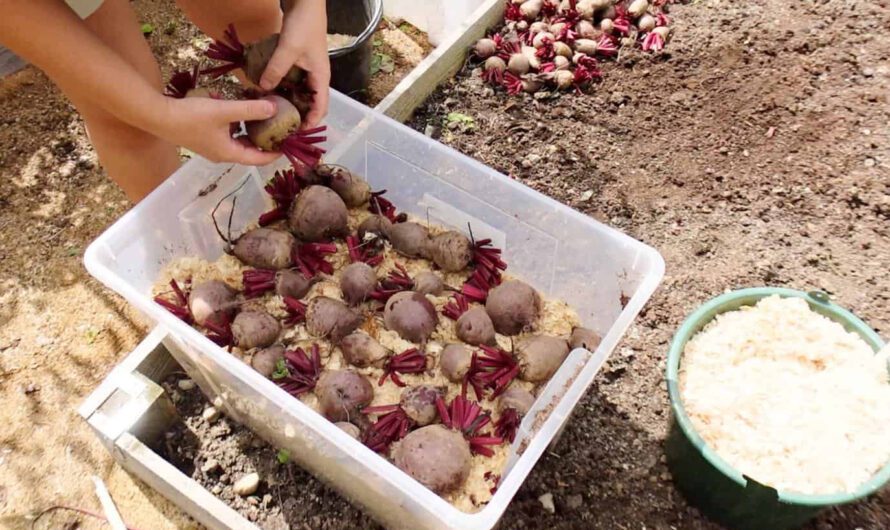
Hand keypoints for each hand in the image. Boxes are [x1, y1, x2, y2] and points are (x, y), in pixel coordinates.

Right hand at [150, 96, 281, 165]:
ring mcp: (212, 146)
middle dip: (264, 138)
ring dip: (248, 127)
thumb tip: (274, 108)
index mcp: (229, 153)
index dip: (275, 153)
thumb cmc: (191, 116)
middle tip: (278, 125)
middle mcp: (222, 154)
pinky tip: (230, 104)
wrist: (157, 116)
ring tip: (260, 113)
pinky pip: (226, 131)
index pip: (259, 159)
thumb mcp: (224, 110)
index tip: (289, 144)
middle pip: (250, 149)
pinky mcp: (204, 137)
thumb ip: (250, 110)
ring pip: (238, 138)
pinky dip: (233, 121)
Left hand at [259, 0, 329, 127]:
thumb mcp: (288, 49)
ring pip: (300, 93)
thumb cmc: (304, 26)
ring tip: (273, 112)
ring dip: (289, 102)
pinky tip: (269, 90)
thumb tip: (262, 89)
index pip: (321, 107)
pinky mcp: (299, 62)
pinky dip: (283, 88)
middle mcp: (317, 76)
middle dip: (298, 116)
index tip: (297, 132)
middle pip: (310, 103)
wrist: (306, 3)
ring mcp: (308, 69)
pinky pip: (293, 81)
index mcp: (321, 77)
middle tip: (281, 126)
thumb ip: (276, 70)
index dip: (311, 122)